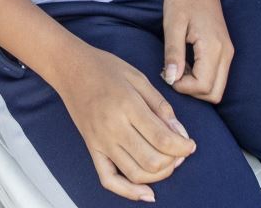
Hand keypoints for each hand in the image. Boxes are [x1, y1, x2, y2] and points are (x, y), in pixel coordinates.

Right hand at [56, 44, 195, 201]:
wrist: (70, 68)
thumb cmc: (104, 68)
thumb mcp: (138, 78)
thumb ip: (161, 106)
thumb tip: (180, 134)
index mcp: (127, 105)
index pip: (162, 139)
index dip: (183, 147)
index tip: (190, 144)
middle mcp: (113, 127)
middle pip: (152, 161)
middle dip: (174, 161)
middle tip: (180, 151)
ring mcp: (100, 141)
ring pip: (136, 173)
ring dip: (159, 175)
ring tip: (167, 162)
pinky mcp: (92, 149)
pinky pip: (109, 179)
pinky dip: (129, 192)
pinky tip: (147, 193)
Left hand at [161, 0, 234, 103]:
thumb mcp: (172, 24)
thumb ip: (173, 54)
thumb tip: (171, 80)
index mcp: (214, 47)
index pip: (203, 86)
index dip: (182, 87)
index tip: (166, 72)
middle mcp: (226, 53)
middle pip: (215, 93)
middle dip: (191, 91)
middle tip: (172, 73)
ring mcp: (228, 52)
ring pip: (217, 87)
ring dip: (196, 85)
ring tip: (177, 66)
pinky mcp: (225, 50)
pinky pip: (217, 75)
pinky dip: (201, 78)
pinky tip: (185, 62)